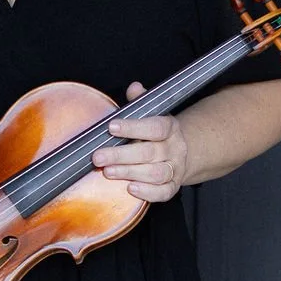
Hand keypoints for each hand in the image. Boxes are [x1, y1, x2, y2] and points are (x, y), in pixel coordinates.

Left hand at [90, 81, 188, 202]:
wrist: (182, 153)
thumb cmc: (157, 133)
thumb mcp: (151, 114)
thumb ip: (140, 102)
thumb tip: (134, 88)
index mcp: (170, 128)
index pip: (154, 127)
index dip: (133, 127)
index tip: (111, 126)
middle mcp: (174, 149)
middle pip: (149, 153)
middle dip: (121, 155)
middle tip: (98, 156)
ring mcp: (175, 168)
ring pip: (155, 173)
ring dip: (130, 173)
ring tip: (107, 172)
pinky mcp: (173, 186)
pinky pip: (163, 192)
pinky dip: (148, 192)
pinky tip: (130, 188)